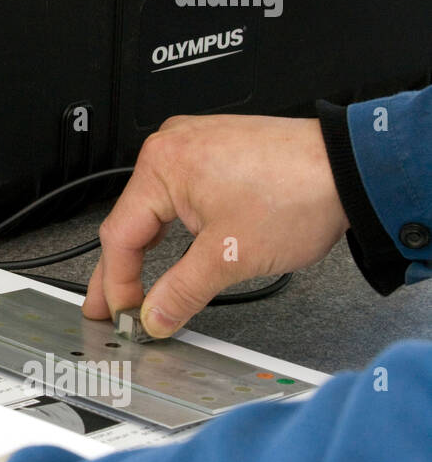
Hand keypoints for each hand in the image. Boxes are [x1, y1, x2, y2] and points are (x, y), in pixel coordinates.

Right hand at [82, 115, 348, 336]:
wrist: (354, 168)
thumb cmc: (299, 193)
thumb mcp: (230, 258)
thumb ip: (181, 292)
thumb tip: (154, 316)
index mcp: (161, 165)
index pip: (120, 236)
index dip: (117, 283)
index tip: (123, 314)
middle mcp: (172, 146)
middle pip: (132, 219)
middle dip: (121, 269)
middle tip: (108, 306)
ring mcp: (195, 145)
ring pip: (156, 208)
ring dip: (147, 248)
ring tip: (137, 284)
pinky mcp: (218, 150)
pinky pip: (180, 193)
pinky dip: (173, 226)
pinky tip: (174, 247)